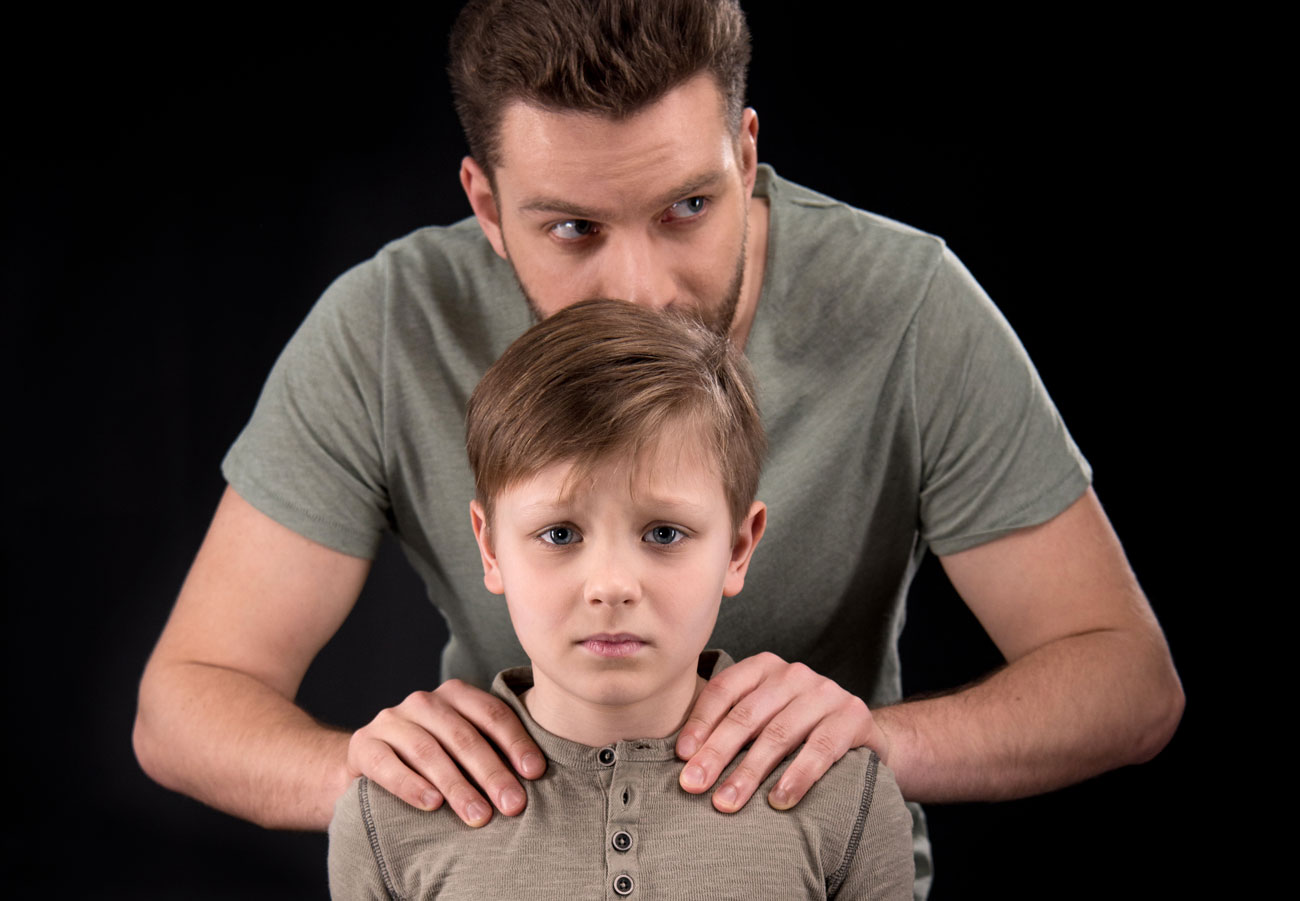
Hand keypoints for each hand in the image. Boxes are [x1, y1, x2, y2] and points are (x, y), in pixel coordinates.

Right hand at [347, 679, 545, 826]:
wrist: (365, 766)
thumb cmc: (429, 761)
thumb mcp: (460, 748)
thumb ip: (490, 751)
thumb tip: (534, 777)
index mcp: (454, 695)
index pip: (492, 714)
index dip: (516, 742)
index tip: (535, 773)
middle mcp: (423, 702)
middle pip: (463, 735)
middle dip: (492, 772)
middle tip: (513, 805)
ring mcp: (390, 721)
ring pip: (428, 751)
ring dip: (457, 786)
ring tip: (479, 815)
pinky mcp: (363, 745)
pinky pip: (388, 765)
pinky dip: (412, 785)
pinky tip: (432, 805)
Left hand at [675, 652, 886, 811]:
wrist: (861, 732)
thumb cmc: (798, 729)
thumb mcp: (764, 718)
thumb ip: (731, 727)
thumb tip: (683, 760)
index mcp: (765, 668)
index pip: (725, 690)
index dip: (701, 722)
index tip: (682, 756)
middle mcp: (795, 674)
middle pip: (747, 714)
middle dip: (716, 753)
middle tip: (692, 786)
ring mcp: (826, 693)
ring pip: (779, 734)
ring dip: (749, 773)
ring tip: (726, 802)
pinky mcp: (854, 716)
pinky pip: (821, 749)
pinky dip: (797, 776)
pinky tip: (778, 800)